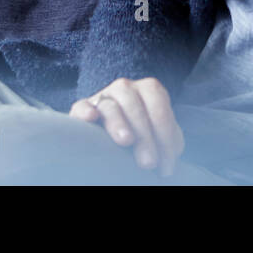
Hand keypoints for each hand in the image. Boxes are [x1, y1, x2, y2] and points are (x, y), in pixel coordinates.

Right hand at [68, 77, 184, 176]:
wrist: (116, 135)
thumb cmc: (145, 136)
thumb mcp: (161, 135)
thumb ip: (170, 138)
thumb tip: (171, 151)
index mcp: (149, 90)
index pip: (159, 107)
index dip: (165, 135)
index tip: (166, 165)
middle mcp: (125, 88)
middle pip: (135, 106)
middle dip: (144, 136)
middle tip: (148, 163)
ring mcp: (102, 96)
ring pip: (110, 106)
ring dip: (119, 123)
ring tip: (126, 141)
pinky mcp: (81, 109)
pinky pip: (82, 106)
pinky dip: (86, 111)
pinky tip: (91, 118)